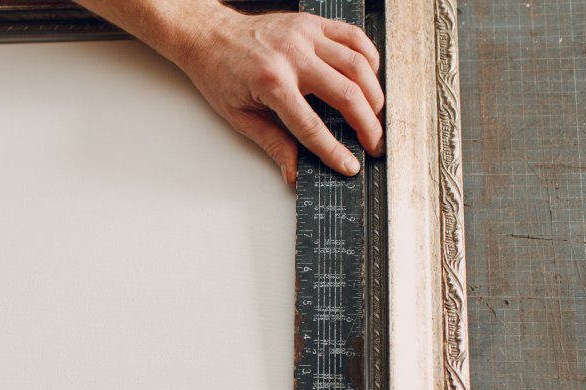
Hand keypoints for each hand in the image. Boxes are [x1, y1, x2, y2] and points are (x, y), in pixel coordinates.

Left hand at [177, 10, 383, 183]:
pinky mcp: (312, 22)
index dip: (334, 151)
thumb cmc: (220, 73)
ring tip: (375, 116)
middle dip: (367, 125)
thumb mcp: (240, 116)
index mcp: (271, 82)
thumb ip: (272, 143)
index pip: (311, 126)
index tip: (349, 166)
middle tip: (373, 144)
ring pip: (357, 65)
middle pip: (346, 94)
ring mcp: (305, 35)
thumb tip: (294, 171)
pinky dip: (369, 59)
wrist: (210, 36)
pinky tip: (368, 80)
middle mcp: (292, 55)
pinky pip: (354, 37)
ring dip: (374, 95)